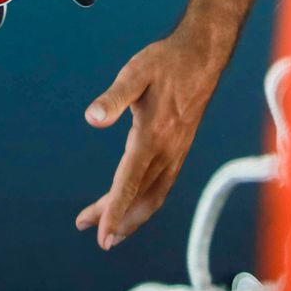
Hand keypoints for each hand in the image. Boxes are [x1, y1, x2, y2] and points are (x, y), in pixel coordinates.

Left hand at [77, 30, 227, 249]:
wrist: (202, 56)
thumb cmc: (165, 62)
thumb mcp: (135, 73)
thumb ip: (114, 98)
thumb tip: (92, 118)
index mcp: (152, 135)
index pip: (129, 183)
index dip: (113, 210)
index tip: (100, 234)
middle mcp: (167, 151)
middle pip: (139, 197)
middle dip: (115, 218)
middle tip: (87, 227)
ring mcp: (176, 153)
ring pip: (154, 197)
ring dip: (131, 216)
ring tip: (110, 230)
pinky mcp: (180, 150)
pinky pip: (163, 187)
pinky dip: (147, 203)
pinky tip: (135, 204)